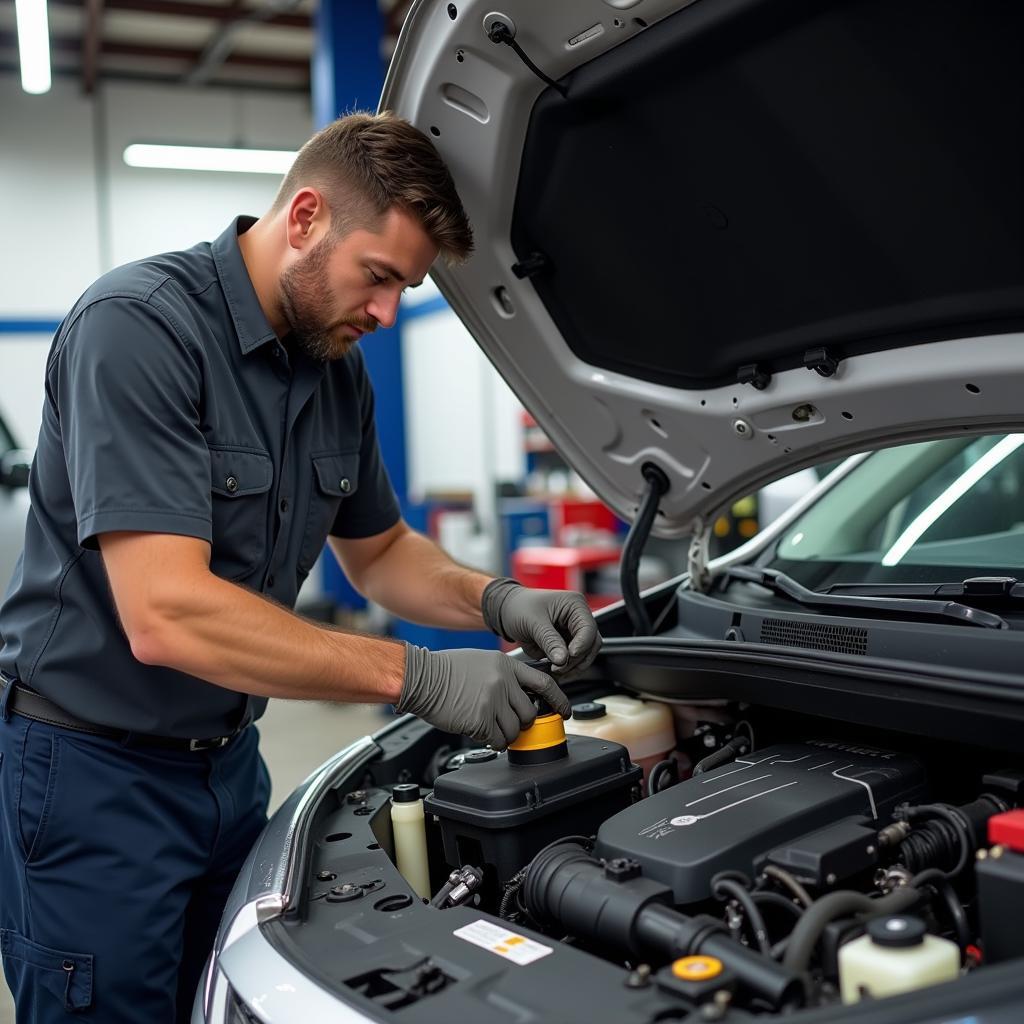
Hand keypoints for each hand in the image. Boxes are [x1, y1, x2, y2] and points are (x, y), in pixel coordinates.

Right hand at [397, 646, 570, 749]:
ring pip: (514, 730)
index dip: (558, 699)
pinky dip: (490, 741)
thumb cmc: (445, 669)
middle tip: (506, 722)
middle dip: (520, 722)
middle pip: (529, 713)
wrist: (421, 676)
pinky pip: (496, 740)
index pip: (544, 683)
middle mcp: (503, 681)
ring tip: (488, 726)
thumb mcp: (482, 661)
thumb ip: (504, 676)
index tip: (564, 710)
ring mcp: (492, 701)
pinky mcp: (480, 719)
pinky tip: (478, 730)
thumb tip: (520, 697)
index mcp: (506, 665)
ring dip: (504, 734)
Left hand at [481, 578, 600, 675]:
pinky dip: (566, 668)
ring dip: (572, 666)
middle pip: (591, 644)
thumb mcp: (533, 623)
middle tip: (558, 668)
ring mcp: (573, 631)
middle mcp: (578, 617)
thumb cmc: (518, 607)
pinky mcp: (567, 643)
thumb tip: (563, 659)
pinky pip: (573, 660)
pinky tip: (554, 671)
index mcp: (575, 605)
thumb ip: (549, 641)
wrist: (506, 611)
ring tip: (554, 671)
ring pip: (585, 655)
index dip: (581, 646)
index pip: (588, 629)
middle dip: (576, 659)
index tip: (567, 658)